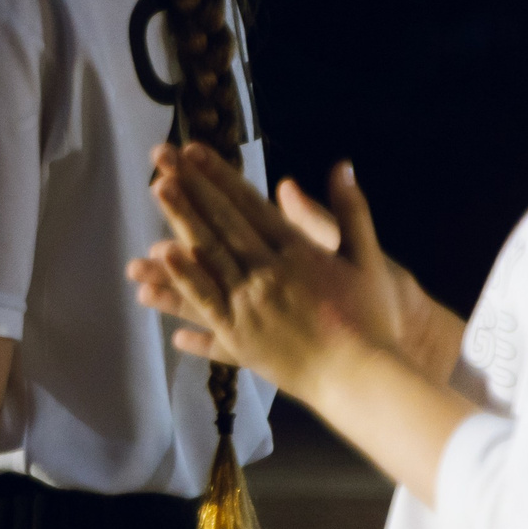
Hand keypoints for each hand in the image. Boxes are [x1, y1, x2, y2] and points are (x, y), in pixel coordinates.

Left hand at [125, 143, 394, 397]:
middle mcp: (270, 271)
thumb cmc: (372, 319)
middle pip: (223, 220)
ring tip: (156, 190)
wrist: (363, 377)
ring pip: (209, 255)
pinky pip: (206, 303)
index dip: (219, 175)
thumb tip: (342, 164)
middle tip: (160, 156)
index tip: (193, 150)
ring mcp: (251, 303)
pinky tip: (162, 256)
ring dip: (180, 221)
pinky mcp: (239, 335)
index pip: (249, 203)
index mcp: (299, 250)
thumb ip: (351, 211)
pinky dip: (184, 278)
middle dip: (191, 185)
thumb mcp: (368, 259)